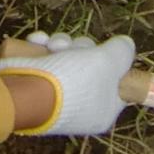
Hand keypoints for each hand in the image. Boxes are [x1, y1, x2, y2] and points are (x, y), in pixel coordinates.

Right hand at [0, 31, 135, 134]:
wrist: (28, 90)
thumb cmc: (75, 81)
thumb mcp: (110, 62)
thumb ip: (123, 52)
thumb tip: (126, 45)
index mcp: (102, 110)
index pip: (117, 85)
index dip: (114, 64)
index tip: (109, 53)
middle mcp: (81, 104)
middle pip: (91, 64)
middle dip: (81, 48)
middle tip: (76, 49)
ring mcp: (57, 95)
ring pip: (67, 56)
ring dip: (60, 43)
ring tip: (53, 46)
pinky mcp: (36, 82)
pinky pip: (44, 57)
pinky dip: (40, 46)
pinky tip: (37, 42)